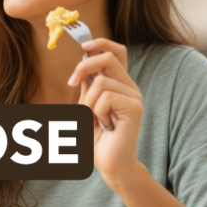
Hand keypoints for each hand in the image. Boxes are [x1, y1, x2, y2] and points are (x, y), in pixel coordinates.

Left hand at [68, 38, 143, 186]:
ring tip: (95, 119)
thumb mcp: (86, 106)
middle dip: (84, 67)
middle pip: (107, 58)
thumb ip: (87, 86)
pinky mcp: (135, 107)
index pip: (117, 52)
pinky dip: (97, 112)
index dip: (101, 43)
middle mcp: (130, 87)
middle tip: (71, 83)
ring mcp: (134, 96)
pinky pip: (105, 97)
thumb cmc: (96, 137)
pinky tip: (106, 125)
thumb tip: (83, 62)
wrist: (110, 163)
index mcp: (119, 84)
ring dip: (88, 102)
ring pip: (101, 82)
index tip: (83, 46)